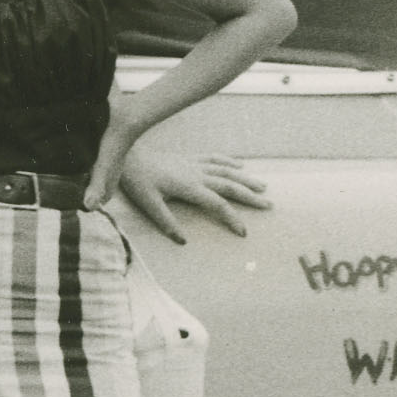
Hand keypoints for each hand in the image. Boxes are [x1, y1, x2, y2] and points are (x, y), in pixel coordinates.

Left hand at [109, 140, 271, 242]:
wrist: (128, 155)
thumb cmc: (136, 181)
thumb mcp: (148, 204)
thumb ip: (165, 222)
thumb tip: (183, 241)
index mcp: (189, 187)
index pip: (218, 204)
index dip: (232, 218)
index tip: (243, 232)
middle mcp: (197, 174)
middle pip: (230, 186)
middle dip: (250, 196)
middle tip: (269, 205)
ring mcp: (194, 164)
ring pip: (226, 171)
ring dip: (246, 179)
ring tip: (263, 187)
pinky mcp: (189, 159)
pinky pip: (214, 159)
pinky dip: (229, 162)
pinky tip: (240, 165)